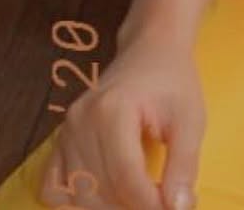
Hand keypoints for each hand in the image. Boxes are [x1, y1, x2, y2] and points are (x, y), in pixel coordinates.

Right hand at [38, 35, 203, 209]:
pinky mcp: (59, 140)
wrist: (151, 49)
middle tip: (162, 203)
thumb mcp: (190, 118)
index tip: (173, 208)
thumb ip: (184, 165)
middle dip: (133, 207)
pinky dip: (76, 201)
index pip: (126, 178)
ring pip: (78, 195)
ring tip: (142, 198)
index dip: (150, 205)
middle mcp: (81, 122)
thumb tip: (179, 209)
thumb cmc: (173, 81)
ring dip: (110, 207)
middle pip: (100, 191)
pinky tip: (106, 196)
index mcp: (113, 111)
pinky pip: (53, 187)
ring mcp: (65, 131)